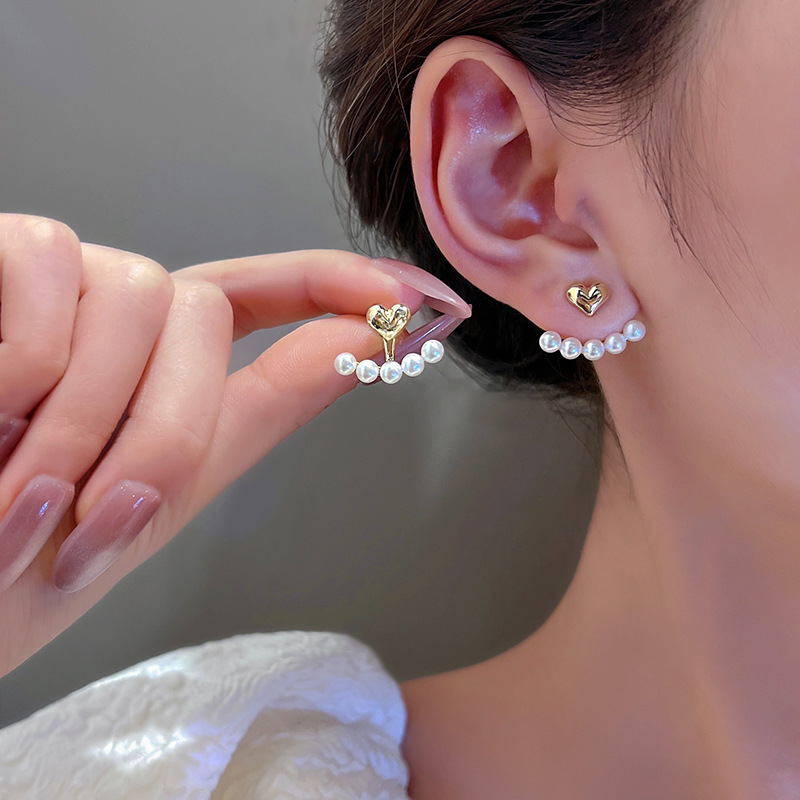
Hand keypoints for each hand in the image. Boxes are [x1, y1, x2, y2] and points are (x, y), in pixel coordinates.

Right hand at [0, 213, 467, 677]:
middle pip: (205, 311)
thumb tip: (368, 340)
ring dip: (90, 416)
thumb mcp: (156, 501)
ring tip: (23, 492)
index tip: (428, 300)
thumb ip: (260, 413)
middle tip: (89, 522)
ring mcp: (58, 281)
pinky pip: (53, 264)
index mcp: (167, 368)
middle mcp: (121, 313)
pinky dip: (30, 358)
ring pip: (142, 290)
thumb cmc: (22, 566)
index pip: (272, 296)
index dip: (347, 286)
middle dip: (166, 433)